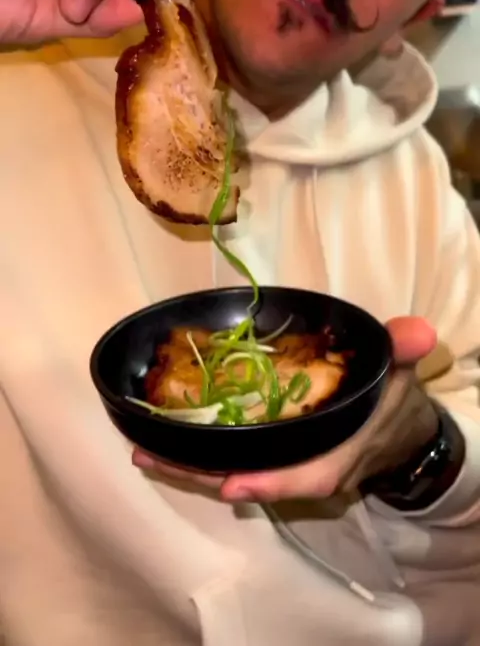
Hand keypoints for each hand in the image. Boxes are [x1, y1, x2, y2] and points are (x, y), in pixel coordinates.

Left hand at [132, 317, 439, 502]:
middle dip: (203, 474)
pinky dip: (202, 452)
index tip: (232, 484)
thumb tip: (414, 331)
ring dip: (190, 465)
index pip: (305, 476)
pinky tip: (167, 438)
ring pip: (234, 471)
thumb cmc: (392, 402)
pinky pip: (234, 457)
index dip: (270, 482)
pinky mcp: (272, 453)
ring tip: (142, 451)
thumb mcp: (399, 374)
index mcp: (336, 455)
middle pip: (250, 480)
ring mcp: (284, 462)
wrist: (396, 428)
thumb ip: (401, 351)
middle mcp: (303, 467)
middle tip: (149, 457)